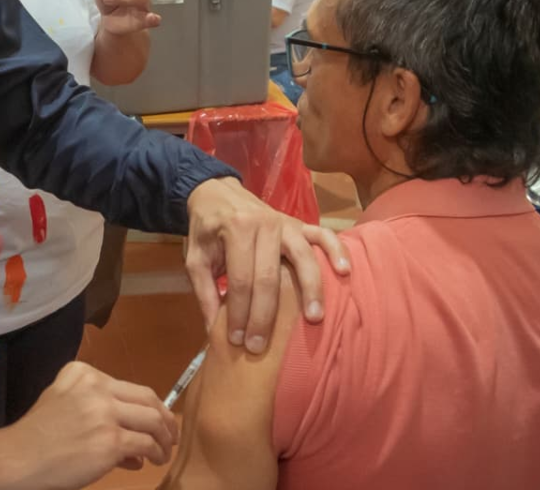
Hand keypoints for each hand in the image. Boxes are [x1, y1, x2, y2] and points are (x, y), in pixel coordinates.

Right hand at [0, 362, 177, 488]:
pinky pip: (146, 444)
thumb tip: (134, 444)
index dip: (146, 405)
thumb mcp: (62, 407)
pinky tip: (152, 461)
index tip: (153, 418)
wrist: (16, 458)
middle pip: (147, 398)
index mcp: (83, 373)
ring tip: (164, 451)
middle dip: (165, 418)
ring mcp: (105, 413)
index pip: (127, 387)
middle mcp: (96, 386)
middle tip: (170, 434)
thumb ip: (97, 415)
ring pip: (152, 420)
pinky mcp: (110, 440)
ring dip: (164, 438)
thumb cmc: (35, 438)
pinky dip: (155, 453)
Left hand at [185, 177, 348, 353]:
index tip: (238, 340)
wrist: (216, 193)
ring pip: (303, 258)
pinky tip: (343, 272)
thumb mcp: (195, 258)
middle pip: (269, 276)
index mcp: (235, 230)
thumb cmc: (206, 229)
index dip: (238, 312)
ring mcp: (285, 222)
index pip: (240, 279)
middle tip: (262, 346)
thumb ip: (204, 292)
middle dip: (265, 315)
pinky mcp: (299, 223)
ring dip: (310, 289)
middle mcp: (263, 224)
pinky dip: (336, 251)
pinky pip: (323, 235)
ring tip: (314, 318)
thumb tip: (213, 331)